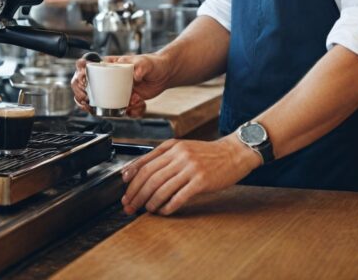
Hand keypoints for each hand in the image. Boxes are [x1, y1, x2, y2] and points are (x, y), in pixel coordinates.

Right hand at [71, 53, 172, 116]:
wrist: (163, 75)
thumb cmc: (152, 64)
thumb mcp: (146, 62)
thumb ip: (141, 66)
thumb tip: (135, 74)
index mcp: (108, 64)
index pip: (86, 65)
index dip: (79, 73)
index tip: (83, 80)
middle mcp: (106, 78)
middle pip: (83, 85)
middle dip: (80, 94)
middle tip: (87, 99)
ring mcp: (112, 90)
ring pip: (94, 101)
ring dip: (95, 107)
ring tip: (107, 107)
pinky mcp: (120, 101)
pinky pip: (112, 110)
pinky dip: (121, 113)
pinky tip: (134, 106)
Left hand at [120, 135, 261, 215]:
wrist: (234, 153)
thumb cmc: (208, 154)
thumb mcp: (183, 148)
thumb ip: (164, 158)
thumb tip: (141, 172)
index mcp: (172, 146)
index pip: (145, 164)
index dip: (132, 179)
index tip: (124, 191)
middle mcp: (179, 155)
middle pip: (150, 177)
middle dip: (136, 194)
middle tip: (129, 205)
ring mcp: (190, 168)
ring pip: (162, 188)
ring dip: (150, 202)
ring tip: (146, 209)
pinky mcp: (201, 180)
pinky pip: (179, 196)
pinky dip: (168, 206)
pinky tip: (163, 211)